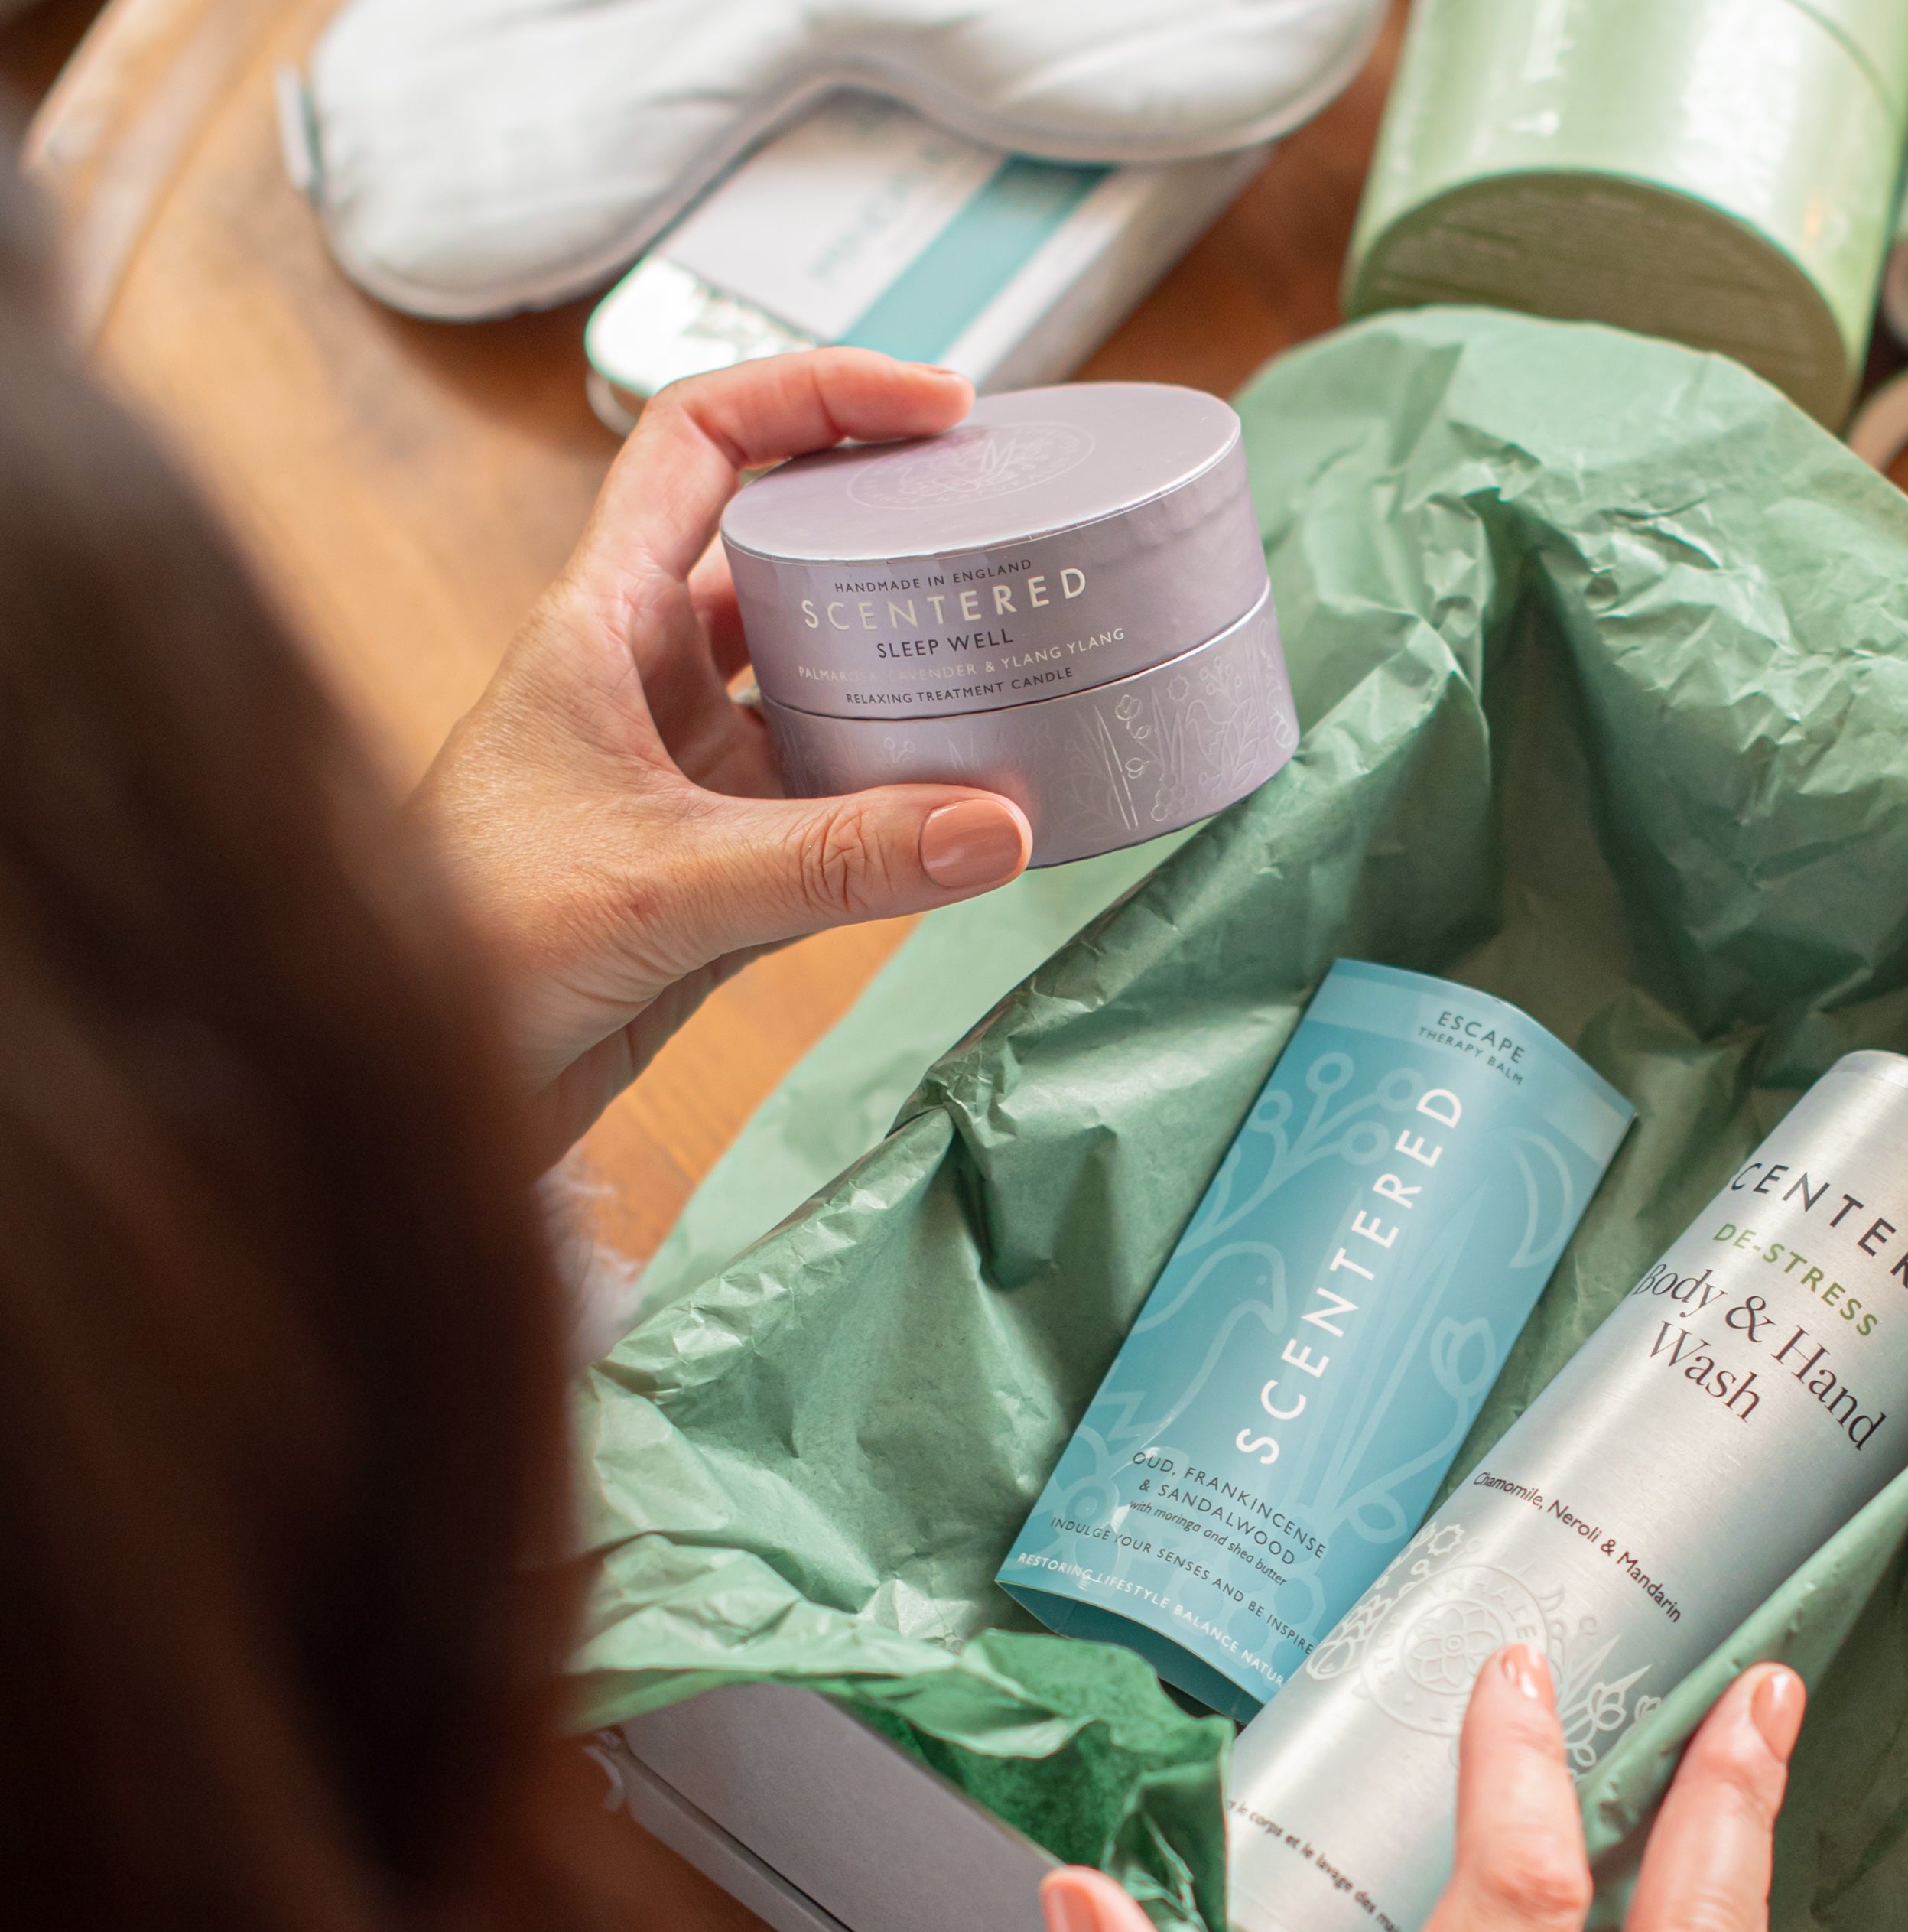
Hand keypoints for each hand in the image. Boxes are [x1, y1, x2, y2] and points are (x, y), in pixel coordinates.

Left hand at [414, 351, 1033, 1156]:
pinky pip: (835, 808)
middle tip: (1000, 530)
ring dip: (906, 676)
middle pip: (786, 552)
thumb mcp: (664, 882)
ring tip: (1016, 665)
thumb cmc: (466, 942)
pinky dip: (904, 807)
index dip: (819, 396)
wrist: (405, 1073)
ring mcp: (688, 772)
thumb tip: (997, 831)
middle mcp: (648, 678)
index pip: (705, 441)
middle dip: (891, 533)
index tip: (934, 408)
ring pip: (820, 685)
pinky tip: (974, 812)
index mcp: (602, 622)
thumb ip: (837, 860)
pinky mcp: (719, 862)